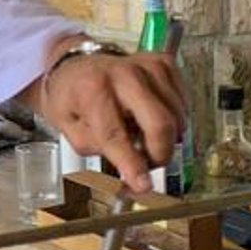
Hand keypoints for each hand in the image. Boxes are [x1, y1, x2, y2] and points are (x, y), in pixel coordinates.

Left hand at [40, 53, 186, 191]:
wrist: (76, 67)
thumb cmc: (71, 96)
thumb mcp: (69, 129)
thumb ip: (98, 149)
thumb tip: (131, 171)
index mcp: (92, 89)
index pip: (116, 135)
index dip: (132, 165)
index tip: (142, 185)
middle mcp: (123, 74)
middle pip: (160, 123)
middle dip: (160, 154)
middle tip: (149, 164)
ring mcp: (147, 66)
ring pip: (176, 116)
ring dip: (164, 137)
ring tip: (141, 135)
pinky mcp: (164, 64)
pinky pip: (182, 103)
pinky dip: (172, 119)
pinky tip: (150, 118)